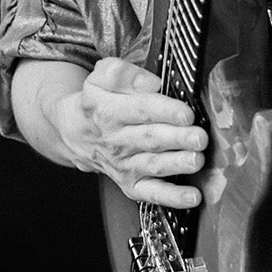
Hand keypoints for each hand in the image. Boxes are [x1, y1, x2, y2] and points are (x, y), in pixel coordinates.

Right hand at [57, 57, 208, 207]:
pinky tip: (192, 196)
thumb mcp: (101, 77)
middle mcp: (118, 140)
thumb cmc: (96, 103)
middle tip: (199, 137)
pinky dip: (172, 197)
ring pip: (152, 166)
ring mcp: (125, 164)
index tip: (186, 113)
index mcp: (110, 110)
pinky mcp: (130, 184)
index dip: (165, 112)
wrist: (73, 132)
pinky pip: (151, 193)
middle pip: (150, 139)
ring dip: (176, 164)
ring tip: (196, 160)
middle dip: (177, 139)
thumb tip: (151, 83)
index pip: (141, 109)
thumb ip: (124, 74)